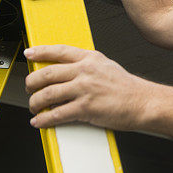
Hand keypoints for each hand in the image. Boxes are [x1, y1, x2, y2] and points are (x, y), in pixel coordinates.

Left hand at [24, 45, 152, 129]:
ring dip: (35, 103)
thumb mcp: (107, 66)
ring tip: (34, 108)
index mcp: (90, 58)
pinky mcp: (86, 108)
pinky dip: (44, 120)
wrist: (143, 102)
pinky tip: (40, 121)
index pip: (59, 51)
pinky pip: (57, 114)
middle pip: (47, 74)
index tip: (29, 53)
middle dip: (31, 83)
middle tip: (29, 88)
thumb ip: (87, 65)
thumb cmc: (127, 87)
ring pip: (47, 94)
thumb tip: (67, 70)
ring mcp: (85, 89)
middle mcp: (85, 71)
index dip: (40, 51)